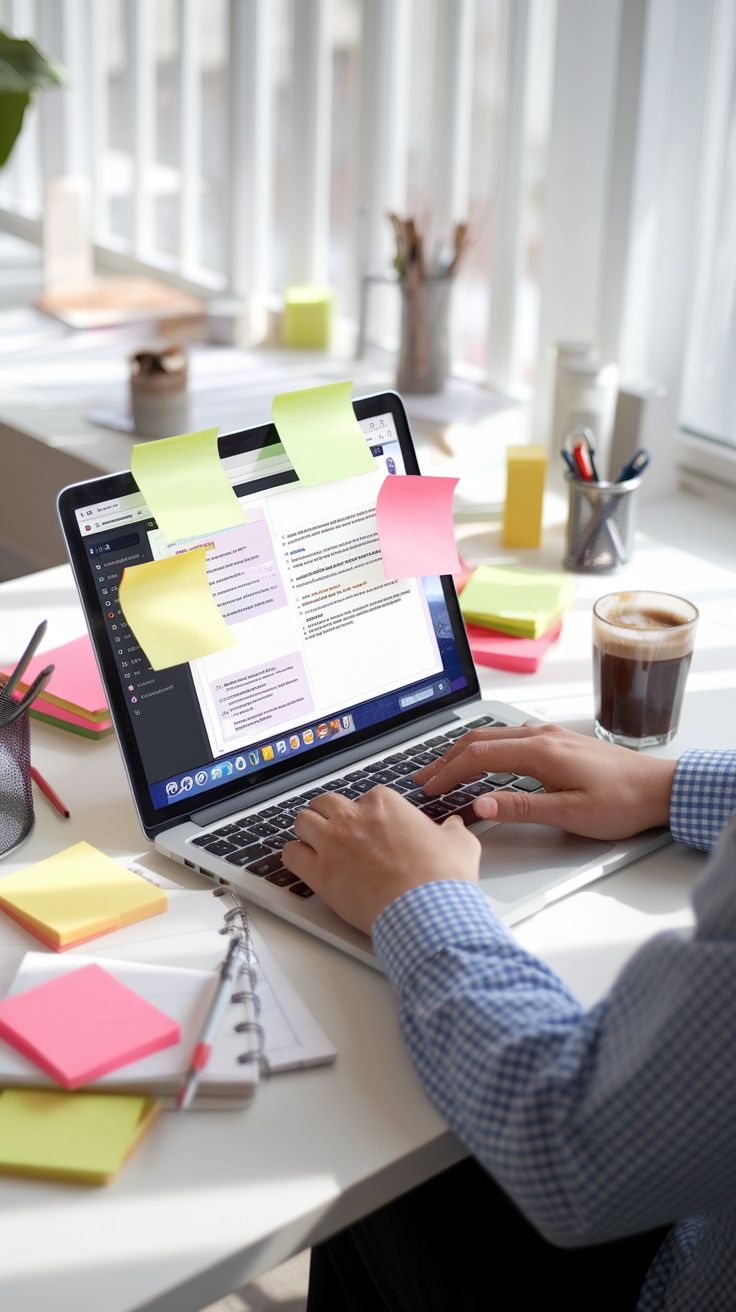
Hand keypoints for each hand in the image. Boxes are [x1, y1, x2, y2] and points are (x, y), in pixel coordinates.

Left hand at [282, 786, 480, 935]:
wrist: (427, 911)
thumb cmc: (441, 879)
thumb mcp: (460, 844)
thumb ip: (452, 830)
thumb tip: (454, 827)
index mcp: (384, 804)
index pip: (365, 798)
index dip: (369, 815)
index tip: (373, 829)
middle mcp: (353, 818)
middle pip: (326, 803)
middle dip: (331, 815)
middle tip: (338, 830)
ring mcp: (333, 843)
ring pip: (303, 821)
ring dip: (308, 830)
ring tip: (316, 843)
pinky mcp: (320, 873)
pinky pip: (290, 855)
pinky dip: (294, 857)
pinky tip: (303, 863)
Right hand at [413, 723, 677, 840]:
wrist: (661, 788)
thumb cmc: (622, 803)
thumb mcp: (570, 813)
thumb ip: (521, 808)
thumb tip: (480, 805)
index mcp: (540, 752)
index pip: (478, 756)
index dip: (448, 772)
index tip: (428, 788)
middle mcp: (543, 736)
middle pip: (480, 740)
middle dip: (447, 758)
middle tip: (424, 777)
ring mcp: (552, 736)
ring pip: (495, 736)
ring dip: (465, 750)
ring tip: (445, 769)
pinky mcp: (560, 741)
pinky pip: (512, 737)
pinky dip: (487, 747)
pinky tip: (486, 759)